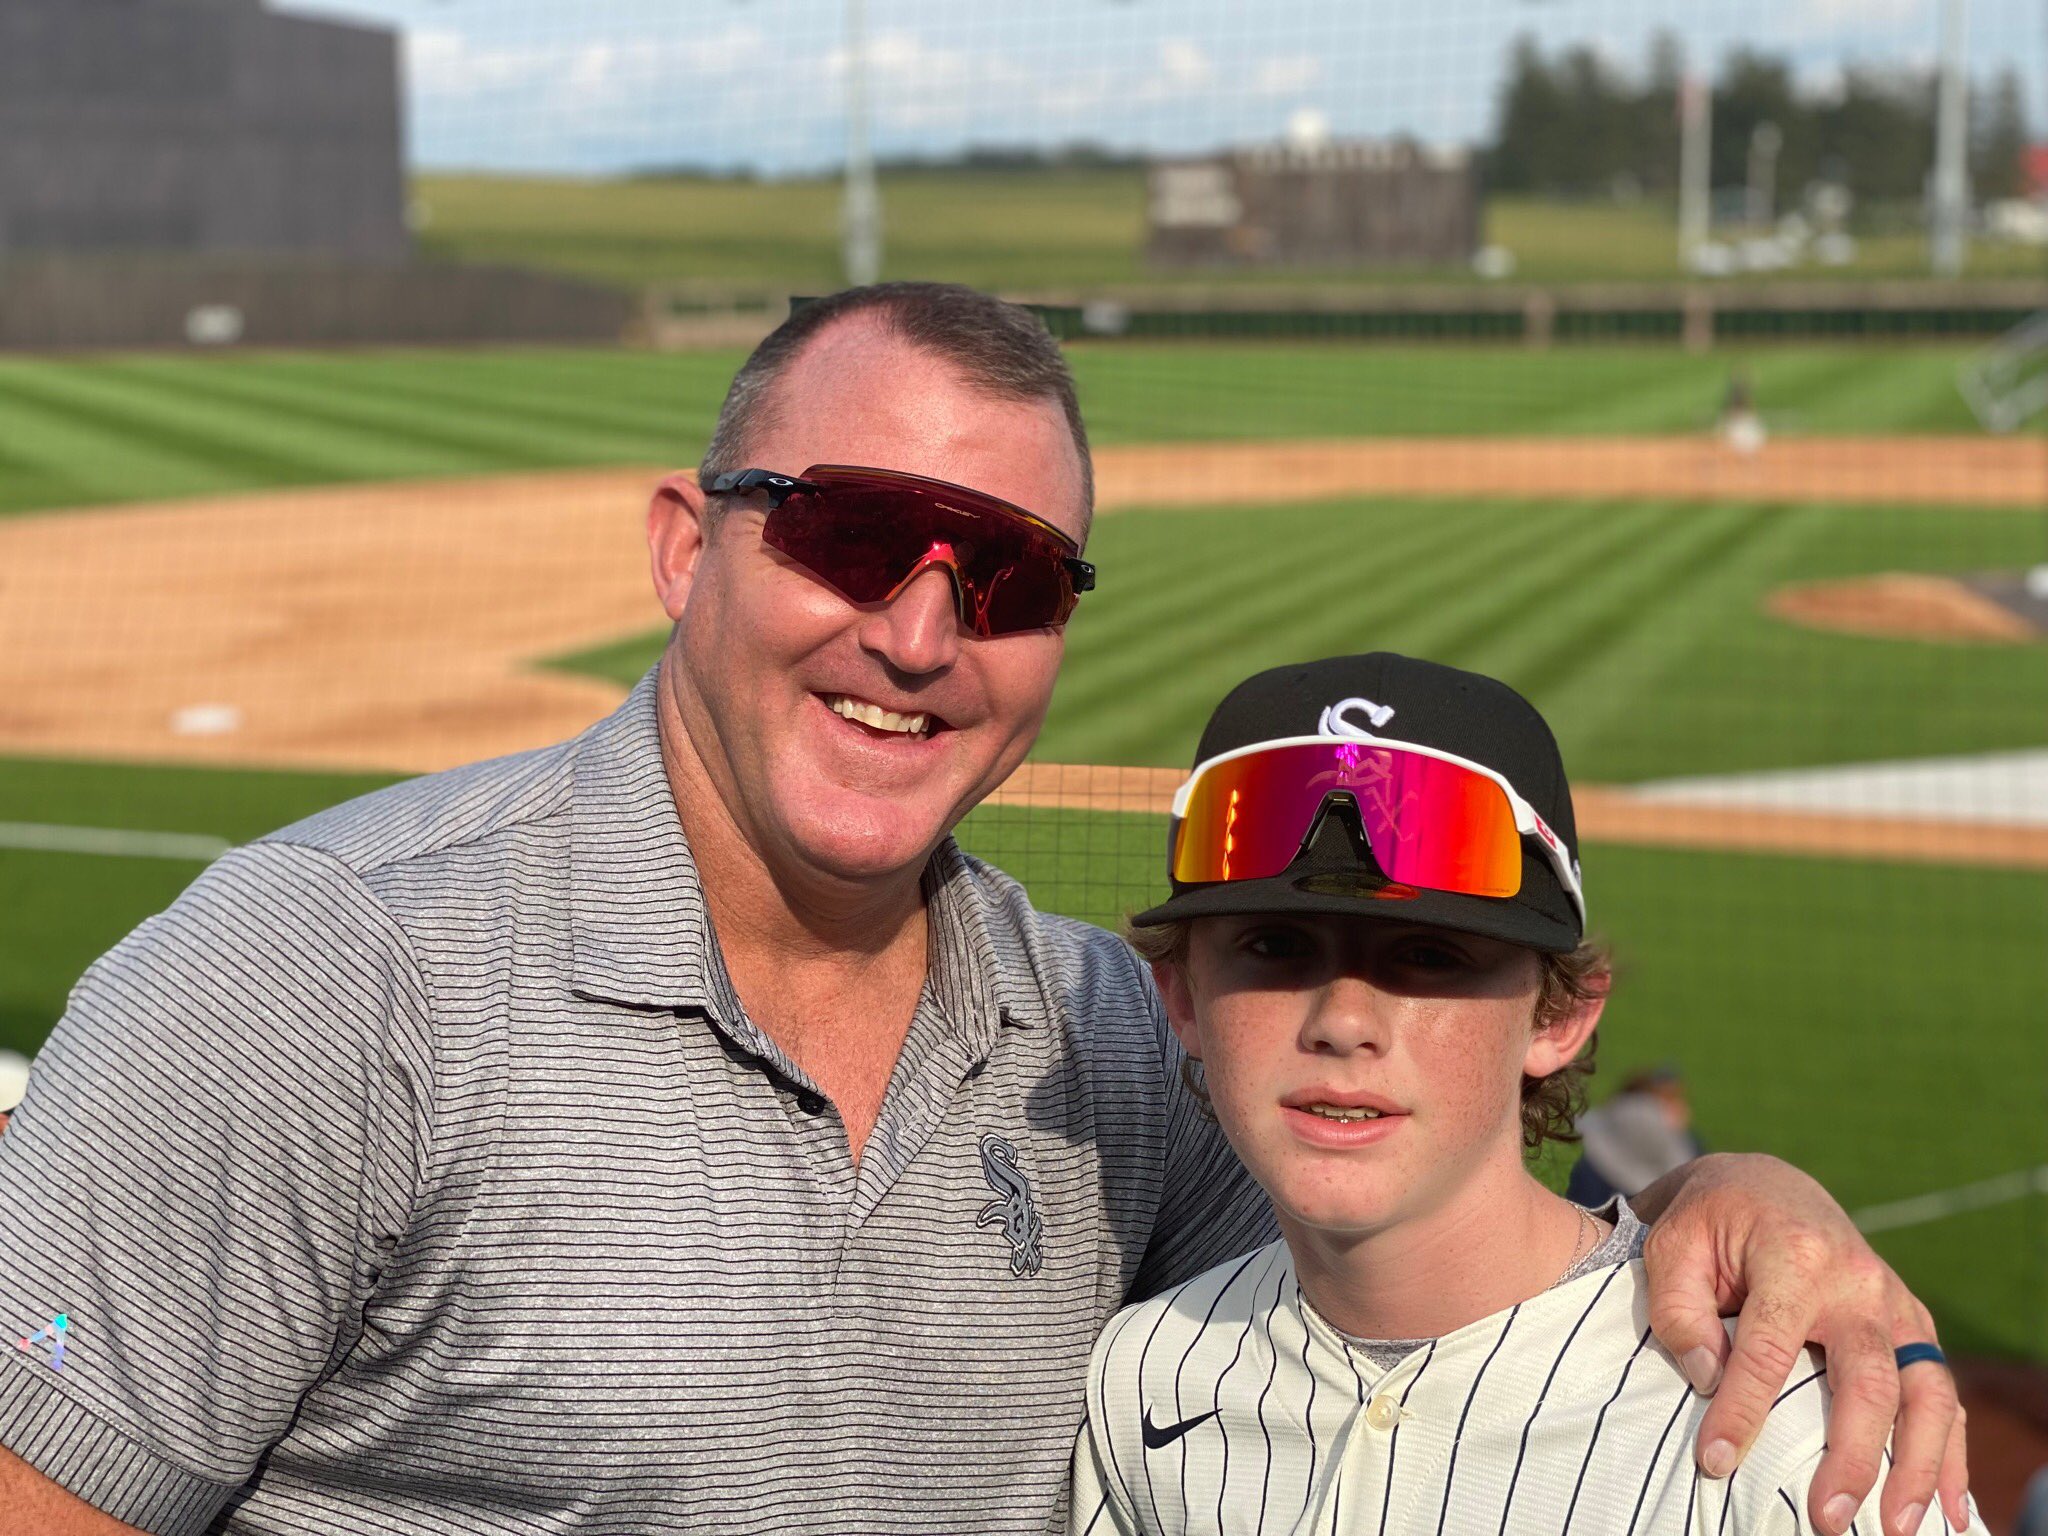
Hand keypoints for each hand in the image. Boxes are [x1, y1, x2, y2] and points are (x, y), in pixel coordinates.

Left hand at [1634, 1153, 1968, 1535]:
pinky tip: (1946, 1507)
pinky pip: (1940, 1392)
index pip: (1769, 1348)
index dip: (1741, 1410)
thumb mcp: (1671, 1247)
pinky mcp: (1911, 1325)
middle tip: (1825, 1517)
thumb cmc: (1710, 1222)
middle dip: (1852, 1456)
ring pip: (1924, 1392)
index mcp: (1794, 1255)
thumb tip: (1710, 1377)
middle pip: (1869, 1379)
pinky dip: (1948, 1451)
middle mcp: (1858, 1281)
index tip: (1715, 1461)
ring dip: (1916, 1466)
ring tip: (1895, 1527)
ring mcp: (1894, 1304)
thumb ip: (1679, 1310)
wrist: (1764, 1185)